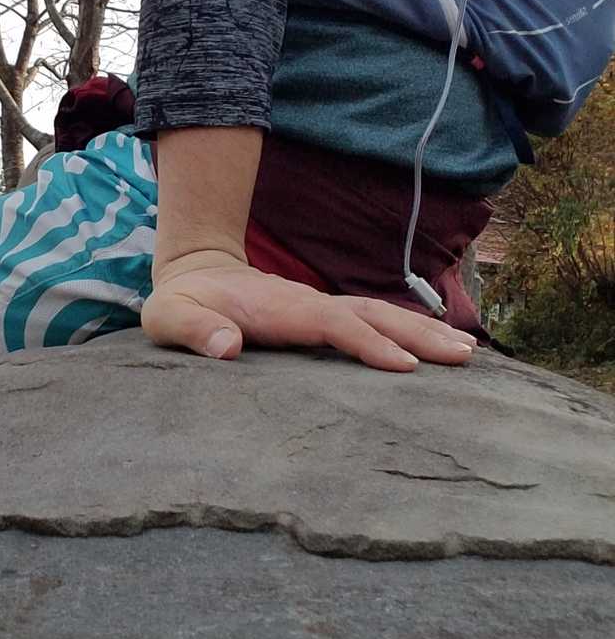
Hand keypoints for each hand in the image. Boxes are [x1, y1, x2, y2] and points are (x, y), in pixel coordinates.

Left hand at [142, 250, 477, 372]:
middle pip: (371, 314)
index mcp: (279, 309)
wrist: (193, 273)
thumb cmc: (181, 303)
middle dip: (417, 334)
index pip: (332, 324)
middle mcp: (308, 305)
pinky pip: (371, 324)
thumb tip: (227, 348)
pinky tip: (436, 349)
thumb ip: (195, 332)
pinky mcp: (322, 318)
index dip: (367, 342)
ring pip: (378, 315)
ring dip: (422, 332)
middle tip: (465, 356)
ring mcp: (319, 309)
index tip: (404, 365)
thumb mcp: (170, 318)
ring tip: (467, 353)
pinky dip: (406, 333)